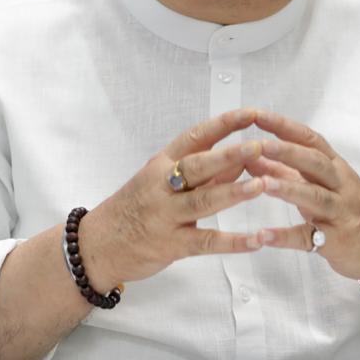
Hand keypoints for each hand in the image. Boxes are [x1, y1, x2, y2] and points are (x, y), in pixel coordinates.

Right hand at [77, 109, 266, 289]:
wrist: (98, 246)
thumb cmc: (135, 208)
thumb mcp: (162, 182)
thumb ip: (203, 173)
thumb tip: (241, 161)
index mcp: (162, 164)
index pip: (195, 137)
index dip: (223, 124)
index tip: (250, 113)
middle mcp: (162, 186)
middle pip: (197, 166)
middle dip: (229, 155)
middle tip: (258, 145)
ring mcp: (165, 216)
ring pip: (202, 202)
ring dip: (233, 193)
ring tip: (262, 185)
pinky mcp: (171, 245)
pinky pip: (205, 242)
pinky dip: (233, 242)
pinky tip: (257, 240)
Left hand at [252, 110, 359, 288]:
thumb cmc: (346, 208)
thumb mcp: (318, 184)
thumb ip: (284, 171)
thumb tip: (250, 157)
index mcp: (334, 166)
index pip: (310, 139)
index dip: (284, 127)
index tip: (257, 115)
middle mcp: (340, 185)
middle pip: (315, 163)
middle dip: (287, 152)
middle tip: (259, 145)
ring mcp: (340, 212)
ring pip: (314, 196)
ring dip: (288, 189)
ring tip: (262, 184)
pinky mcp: (335, 241)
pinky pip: (308, 238)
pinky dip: (285, 237)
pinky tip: (263, 235)